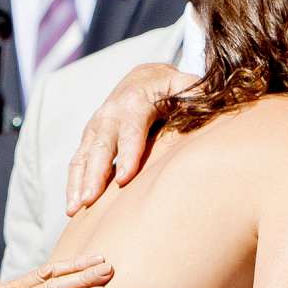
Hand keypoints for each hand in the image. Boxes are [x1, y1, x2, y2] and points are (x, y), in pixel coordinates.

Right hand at [64, 63, 185, 214]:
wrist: (143, 78)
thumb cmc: (170, 87)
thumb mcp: (185, 84)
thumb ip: (197, 92)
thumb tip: (215, 96)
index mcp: (134, 102)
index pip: (130, 130)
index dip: (127, 154)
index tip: (124, 179)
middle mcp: (109, 114)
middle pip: (100, 146)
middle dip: (94, 175)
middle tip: (89, 201)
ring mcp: (96, 127)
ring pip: (82, 156)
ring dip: (77, 183)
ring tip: (74, 209)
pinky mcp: (89, 139)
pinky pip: (77, 162)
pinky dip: (72, 184)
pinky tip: (72, 207)